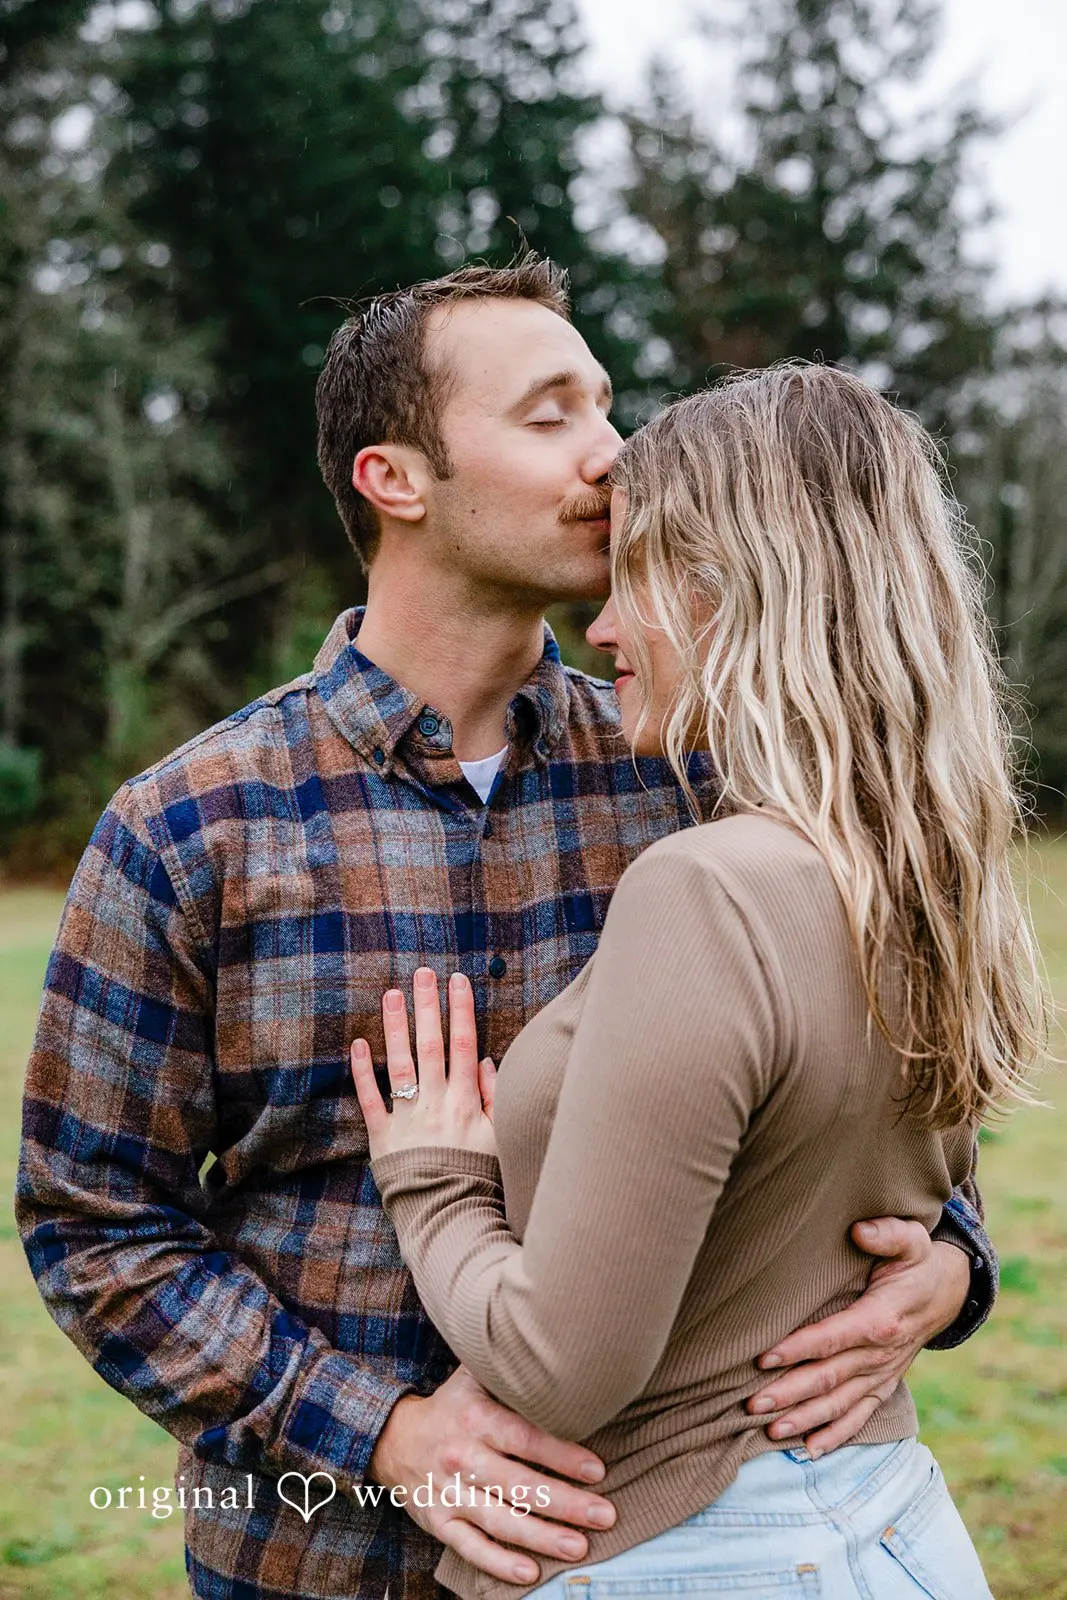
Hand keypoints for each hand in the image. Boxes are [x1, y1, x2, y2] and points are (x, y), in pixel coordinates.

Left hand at [351, 969, 497, 1161]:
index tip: (457, 981)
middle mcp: (435, 1103)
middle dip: (427, 1006)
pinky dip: (363, 1072)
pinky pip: (370, 1099)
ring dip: (395, 1027)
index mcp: (465, 1101)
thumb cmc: (479, 1178)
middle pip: (431, 1045)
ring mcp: (407, 1118)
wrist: (448, 1218)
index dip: (461, 1010)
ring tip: (391, 995)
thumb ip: (495, 1097)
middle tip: (422, 973)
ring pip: (400, 1064)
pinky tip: (359, 1044)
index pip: (464, 1045)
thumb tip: (484, 1060)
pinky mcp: (382, 1137)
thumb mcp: (501, 1138)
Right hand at [368, 1366, 615, 1585]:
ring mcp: (450, 1494)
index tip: (598, 1471)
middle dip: (566, 1503)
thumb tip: (559, 1356)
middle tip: (605, 1515)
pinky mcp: (439, 1523)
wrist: (393, 1438)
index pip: (526, 1439)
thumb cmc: (452, 1406)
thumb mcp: (475, 1378)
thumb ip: (510, 1371)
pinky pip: (471, 1548)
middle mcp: (463, 1457)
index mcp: (477, 1419)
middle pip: (521, 1486)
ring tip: (580, 1546)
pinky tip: (530, 1572)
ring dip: (543, 1537)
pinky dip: (499, 1563)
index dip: (563, 1456)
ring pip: (501, 1521)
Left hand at [746, 1218, 969, 1455]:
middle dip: (789, 1393)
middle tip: (752, 1404)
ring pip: (839, 1403)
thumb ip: (887, 1234)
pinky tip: (809, 1451)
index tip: (764, 1357)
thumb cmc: (917, 1262)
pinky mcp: (883, 1385)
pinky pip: (860, 1417)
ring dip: (805, 1419)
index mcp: (882, 1319)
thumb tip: (859, 1229)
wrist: (946, 1293)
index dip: (799, 1348)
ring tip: (770, 1430)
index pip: (834, 1338)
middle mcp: (881, 1354)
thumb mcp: (910, 1240)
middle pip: (829, 1378)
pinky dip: (835, 1436)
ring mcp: (882, 1374)